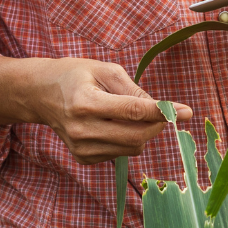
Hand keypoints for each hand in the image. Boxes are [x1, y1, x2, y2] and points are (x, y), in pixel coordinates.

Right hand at [0, 55, 191, 163]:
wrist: (41, 95)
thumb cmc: (75, 75)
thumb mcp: (104, 69)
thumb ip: (134, 89)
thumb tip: (162, 109)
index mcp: (85, 102)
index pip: (133, 111)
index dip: (162, 112)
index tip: (186, 111)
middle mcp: (81, 129)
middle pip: (136, 137)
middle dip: (157, 125)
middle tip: (165, 111)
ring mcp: (81, 148)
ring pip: (131, 148)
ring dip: (143, 132)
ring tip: (129, 112)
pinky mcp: (83, 158)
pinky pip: (120, 153)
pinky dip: (126, 139)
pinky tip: (113, 124)